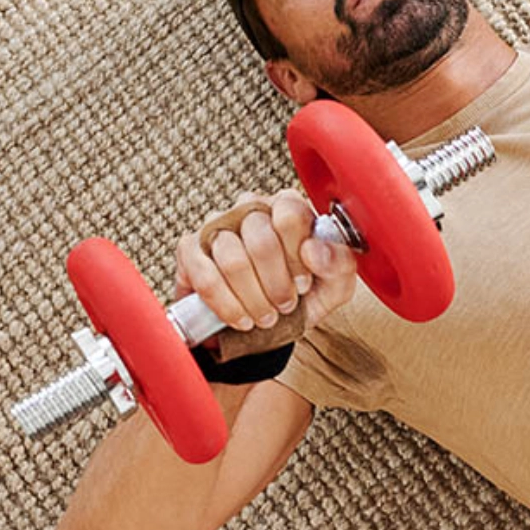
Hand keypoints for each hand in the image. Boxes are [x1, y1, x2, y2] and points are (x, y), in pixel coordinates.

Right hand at [173, 189, 357, 336]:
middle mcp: (251, 207)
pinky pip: (205, 276)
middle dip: (275, 284)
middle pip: (260, 239)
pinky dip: (226, 305)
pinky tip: (241, 319)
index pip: (290, 214)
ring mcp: (217, 225)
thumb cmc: (302, 295)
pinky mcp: (190, 248)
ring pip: (232, 259)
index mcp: (288, 206)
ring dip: (253, 299)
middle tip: (283, 306)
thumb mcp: (334, 285)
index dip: (297, 257)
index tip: (303, 285)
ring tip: (265, 316)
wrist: (264, 322)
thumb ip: (338, 264)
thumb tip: (313, 250)